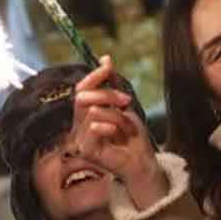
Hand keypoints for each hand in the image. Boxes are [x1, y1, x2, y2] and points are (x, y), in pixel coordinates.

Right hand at [71, 57, 168, 209]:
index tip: (108, 66)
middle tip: (127, 101)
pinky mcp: (86, 150)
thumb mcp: (123, 105)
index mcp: (85, 113)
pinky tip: (118, 134)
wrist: (142, 161)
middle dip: (108, 95)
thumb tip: (104, 58)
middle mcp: (79, 125)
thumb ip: (112, 84)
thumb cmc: (132, 136)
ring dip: (117, 116)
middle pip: (83, 97)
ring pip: (93, 112)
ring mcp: (80, 138)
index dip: (93, 76)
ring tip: (127, 127)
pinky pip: (93, 127)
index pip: (81, 88)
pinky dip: (109, 126)